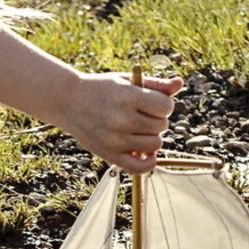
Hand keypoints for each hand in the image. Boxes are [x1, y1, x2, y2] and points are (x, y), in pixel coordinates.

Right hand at [49, 72, 184, 173]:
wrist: (68, 101)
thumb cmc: (102, 89)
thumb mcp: (127, 81)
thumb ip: (155, 84)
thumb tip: (179, 83)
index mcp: (127, 96)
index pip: (166, 106)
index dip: (163, 104)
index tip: (152, 102)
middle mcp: (121, 119)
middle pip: (162, 126)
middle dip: (156, 119)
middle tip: (140, 114)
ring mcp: (115, 139)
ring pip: (155, 145)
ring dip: (152, 137)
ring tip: (138, 129)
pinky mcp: (109, 155)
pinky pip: (140, 167)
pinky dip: (149, 162)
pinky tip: (146, 152)